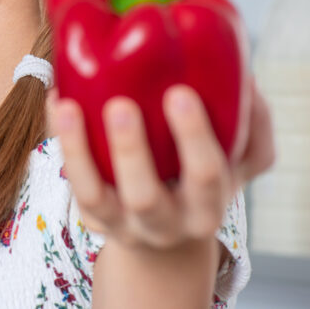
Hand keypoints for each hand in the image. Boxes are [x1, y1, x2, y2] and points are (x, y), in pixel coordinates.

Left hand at [48, 81, 273, 250]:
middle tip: (120, 105)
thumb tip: (242, 74)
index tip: (179, 92)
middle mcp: (164, 223)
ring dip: (79, 150)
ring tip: (69, 106)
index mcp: (207, 205)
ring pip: (94, 195)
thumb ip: (252, 121)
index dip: (194, 136)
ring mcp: (121, 223)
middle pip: (145, 197)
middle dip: (131, 151)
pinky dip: (62, 141)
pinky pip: (71, 181)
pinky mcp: (91, 215)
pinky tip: (57, 100)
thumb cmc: (207, 175)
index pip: (207, 175)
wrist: (174, 237)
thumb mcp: (241, 160)